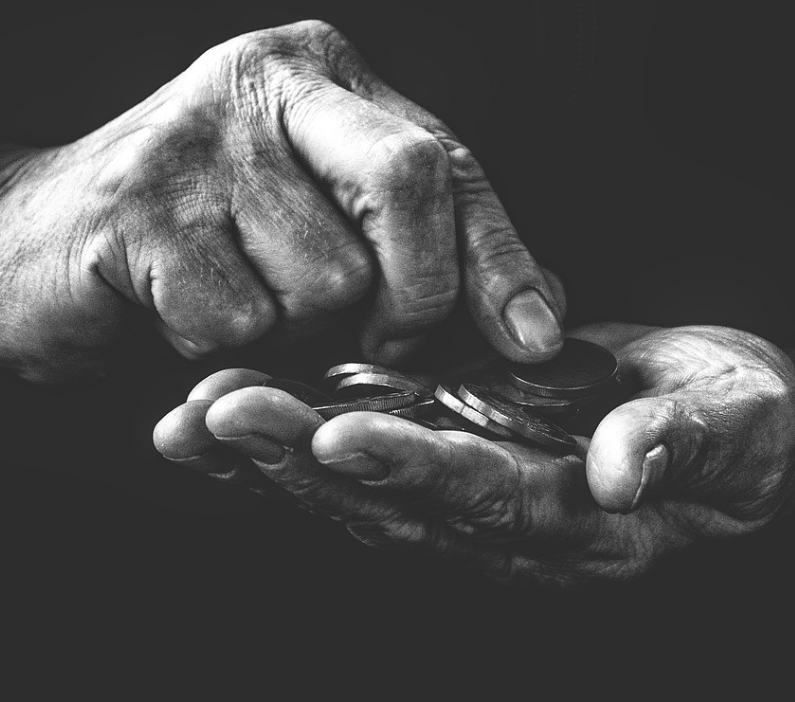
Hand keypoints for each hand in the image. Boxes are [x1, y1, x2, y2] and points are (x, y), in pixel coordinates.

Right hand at [0, 20, 563, 383]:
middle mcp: (264, 83)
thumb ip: (432, 258)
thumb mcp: (334, 232)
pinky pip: (238, 320)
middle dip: (413, 296)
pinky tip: (184, 306)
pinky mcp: (135, 207)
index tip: (535, 343)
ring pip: (326, 280)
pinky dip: (222, 342)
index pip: (447, 165)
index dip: (498, 263)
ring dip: (295, 326)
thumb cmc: (217, 245)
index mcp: (325, 78)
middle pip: (408, 184)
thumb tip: (539, 319)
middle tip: (377, 339)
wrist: (55, 245)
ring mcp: (196, 138)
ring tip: (242, 296)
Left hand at [154, 324, 794, 587]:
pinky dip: (288, 437)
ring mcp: (463, 488)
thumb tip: (622, 468)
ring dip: (272, 450)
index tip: (341, 438)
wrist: (709, 408)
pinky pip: (356, 454)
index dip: (414, 471)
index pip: (483, 497)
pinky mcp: (443, 452)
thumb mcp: (732, 423)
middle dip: (301, 458)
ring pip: (354, 482)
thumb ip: (682, 444)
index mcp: (573, 520)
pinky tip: (225, 418)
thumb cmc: (731, 418)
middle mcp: (502, 518)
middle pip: (390, 499)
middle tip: (220, 415)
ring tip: (194, 418)